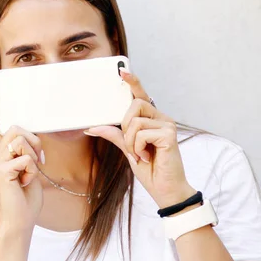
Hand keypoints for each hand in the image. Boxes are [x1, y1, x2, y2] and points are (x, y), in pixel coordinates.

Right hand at [0, 87, 43, 233]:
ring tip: (30, 174)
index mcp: (1, 156)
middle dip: (34, 141)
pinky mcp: (1, 171)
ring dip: (34, 156)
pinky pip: (26, 158)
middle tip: (39, 161)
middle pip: (16, 129)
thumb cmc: (26, 199)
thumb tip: (32, 140)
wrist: (19, 221)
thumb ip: (27, 153)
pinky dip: (32, 171)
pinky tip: (24, 183)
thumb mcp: (30, 170)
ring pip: (21, 140)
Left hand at [86, 69, 195, 207]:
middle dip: (125, 126)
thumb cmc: (149, 169)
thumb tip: (92, 127)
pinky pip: (141, 133)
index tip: (122, 71)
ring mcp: (167, 125)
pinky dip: (137, 148)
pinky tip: (147, 157)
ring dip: (130, 142)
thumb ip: (114, 135)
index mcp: (152, 119)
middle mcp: (161, 118)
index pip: (141, 96)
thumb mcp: (127, 149)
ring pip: (134, 121)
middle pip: (134, 105)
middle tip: (132, 145)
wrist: (164, 189)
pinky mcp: (169, 134)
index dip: (132, 82)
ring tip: (140, 154)